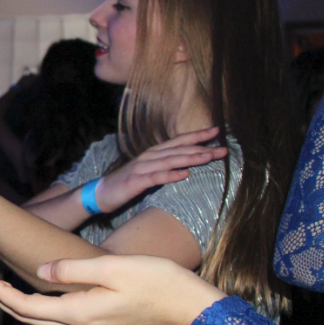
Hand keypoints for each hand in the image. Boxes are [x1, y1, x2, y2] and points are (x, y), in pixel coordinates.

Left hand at [0, 254, 224, 324]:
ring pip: (42, 321)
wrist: (192, 309)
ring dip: (17, 306)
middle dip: (1, 301)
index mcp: (78, 313)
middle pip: (28, 317)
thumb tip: (40, 271)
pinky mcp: (101, 324)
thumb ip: (72, 269)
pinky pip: (59, 319)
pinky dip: (38, 308)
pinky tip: (36, 297)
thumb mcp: (113, 268)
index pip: (26, 307)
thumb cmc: (158, 283)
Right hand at [93, 127, 227, 213]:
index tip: (216, 131)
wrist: (100, 193)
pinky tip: (183, 174)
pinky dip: (170, 175)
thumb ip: (165, 166)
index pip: (178, 141)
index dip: (197, 136)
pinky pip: (155, 177)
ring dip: (190, 158)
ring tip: (208, 157)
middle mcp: (149, 157)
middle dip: (201, 148)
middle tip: (222, 149)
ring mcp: (142, 168)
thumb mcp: (148, 172)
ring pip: (170, 161)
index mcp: (153, 153)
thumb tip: (186, 165)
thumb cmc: (126, 183)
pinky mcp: (135, 182)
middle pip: (178, 150)